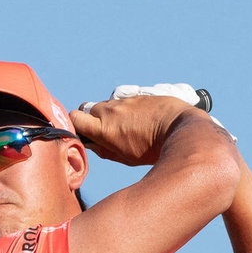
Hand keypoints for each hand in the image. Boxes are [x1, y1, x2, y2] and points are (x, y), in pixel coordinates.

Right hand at [71, 94, 220, 166]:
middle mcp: (109, 110)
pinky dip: (127, 110)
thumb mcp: (125, 157)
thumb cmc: (152, 149)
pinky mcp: (136, 95)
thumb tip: (94, 144)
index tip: (83, 132)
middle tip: (108, 132)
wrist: (178, 128)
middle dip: (94, 120)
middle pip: (89, 110)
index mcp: (103, 128)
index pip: (73, 117)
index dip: (75, 124)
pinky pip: (124, 102)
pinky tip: (140, 120)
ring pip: (107, 105)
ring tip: (128, 127)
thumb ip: (104, 150)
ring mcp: (123, 101)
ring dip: (112, 114)